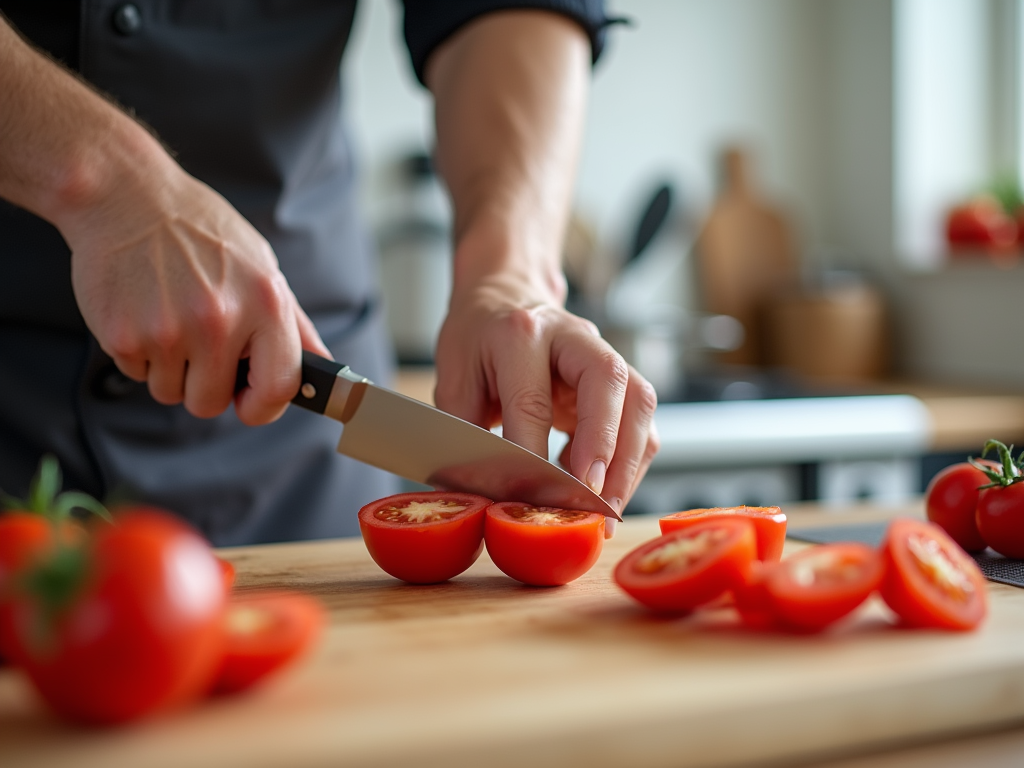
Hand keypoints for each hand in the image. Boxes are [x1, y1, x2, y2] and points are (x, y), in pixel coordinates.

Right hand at [65, 157, 329, 424]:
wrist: (126, 194)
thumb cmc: (201, 230)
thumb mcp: (262, 266)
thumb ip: (293, 324)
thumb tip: (324, 368)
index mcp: (264, 303)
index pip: (279, 386)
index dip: (264, 407)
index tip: (251, 403)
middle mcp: (219, 319)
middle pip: (211, 402)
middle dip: (204, 384)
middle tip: (198, 346)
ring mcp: (169, 330)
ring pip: (171, 394)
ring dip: (170, 370)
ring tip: (170, 319)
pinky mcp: (123, 335)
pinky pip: (138, 376)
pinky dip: (140, 355)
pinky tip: (144, 312)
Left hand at [434, 275, 659, 520]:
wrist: (505, 297)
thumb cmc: (476, 338)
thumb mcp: (453, 378)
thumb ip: (466, 432)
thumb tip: (479, 492)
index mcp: (520, 332)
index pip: (533, 398)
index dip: (535, 452)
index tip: (533, 495)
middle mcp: (572, 336)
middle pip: (609, 383)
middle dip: (606, 447)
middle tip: (593, 499)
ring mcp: (603, 354)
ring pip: (639, 403)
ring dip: (629, 463)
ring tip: (606, 510)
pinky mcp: (620, 381)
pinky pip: (641, 422)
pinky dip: (630, 463)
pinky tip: (602, 489)